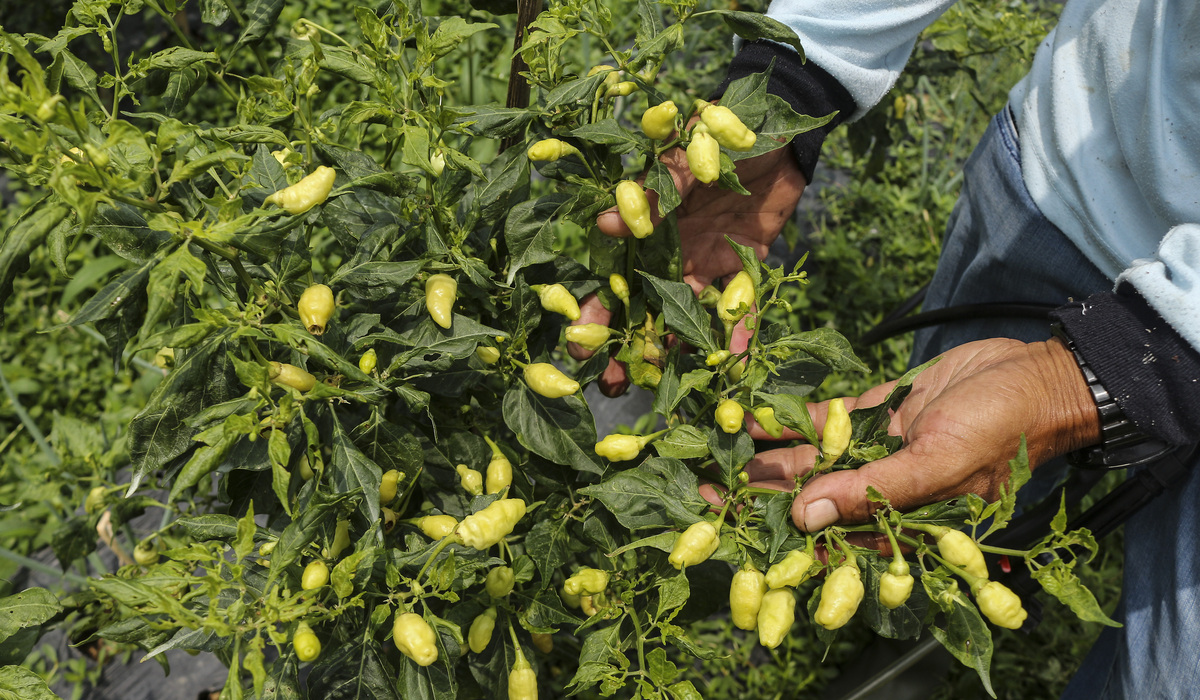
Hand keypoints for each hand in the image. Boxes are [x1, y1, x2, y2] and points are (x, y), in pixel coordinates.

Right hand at [569, 145, 806, 395]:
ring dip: (674, 348)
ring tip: (661, 383)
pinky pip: (741, 304)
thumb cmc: (727, 136)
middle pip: (644, 306)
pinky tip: (734, 355)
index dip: (597, 310)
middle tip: (611, 384)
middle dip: (627, 345)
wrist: (783, 134)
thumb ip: (656, 191)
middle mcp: (673, 251)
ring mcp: (708, 261)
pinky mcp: (745, 266)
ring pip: (685, 314)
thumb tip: (605, 223)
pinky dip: (739, 328)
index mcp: (650, 226)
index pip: (615, 275)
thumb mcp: (688, 156)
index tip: (579, 345)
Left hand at [740, 338, 1101, 532]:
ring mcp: (875, 451)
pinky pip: (824, 421)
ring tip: (715, 454)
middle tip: (703, 494)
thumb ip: (876, 490)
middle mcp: (881, 492)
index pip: (827, 541)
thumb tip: (805, 517)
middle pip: (807, 501)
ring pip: (809, 461)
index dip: (776, 539)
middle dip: (758, 498)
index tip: (728, 533)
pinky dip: (790, 420)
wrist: (1035, 374)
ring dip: (765, 458)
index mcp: (899, 522)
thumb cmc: (1004, 427)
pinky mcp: (876, 414)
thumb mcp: (942, 462)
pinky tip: (750, 416)